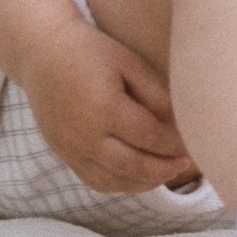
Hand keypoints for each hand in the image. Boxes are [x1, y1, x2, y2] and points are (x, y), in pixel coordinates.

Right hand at [17, 23, 197, 195]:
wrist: (42, 54)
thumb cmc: (91, 52)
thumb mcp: (129, 63)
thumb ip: (156, 94)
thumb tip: (180, 125)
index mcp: (104, 109)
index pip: (149, 137)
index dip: (175, 144)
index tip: (195, 143)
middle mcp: (84, 135)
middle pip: (134, 166)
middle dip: (165, 169)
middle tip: (187, 163)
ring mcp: (70, 149)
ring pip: (114, 182)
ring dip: (145, 182)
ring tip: (167, 172)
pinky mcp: (64, 155)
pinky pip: (95, 181)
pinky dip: (121, 185)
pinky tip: (140, 176)